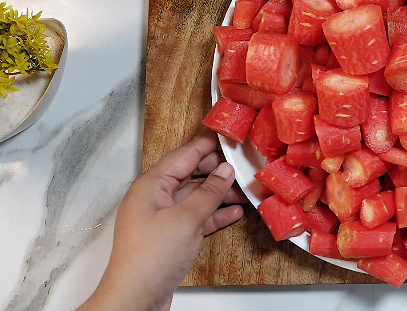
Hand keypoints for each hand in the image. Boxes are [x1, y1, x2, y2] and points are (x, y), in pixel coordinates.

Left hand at [80, 132, 244, 310]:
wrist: (136, 298)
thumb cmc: (153, 255)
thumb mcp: (186, 218)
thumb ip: (209, 192)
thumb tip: (226, 170)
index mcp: (151, 185)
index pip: (183, 156)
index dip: (206, 145)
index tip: (228, 135)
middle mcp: (155, 198)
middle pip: (190, 176)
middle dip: (216, 170)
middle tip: (243, 164)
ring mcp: (163, 218)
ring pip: (196, 198)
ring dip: (220, 194)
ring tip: (246, 190)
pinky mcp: (172, 237)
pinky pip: (196, 218)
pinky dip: (215, 215)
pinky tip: (235, 212)